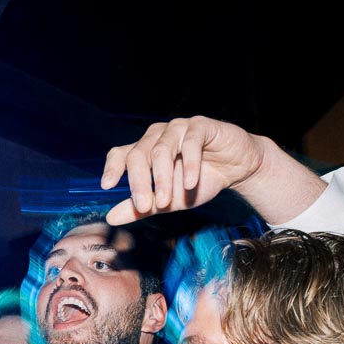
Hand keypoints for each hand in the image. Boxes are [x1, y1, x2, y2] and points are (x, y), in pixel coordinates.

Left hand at [101, 116, 267, 222]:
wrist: (236, 169)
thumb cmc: (199, 182)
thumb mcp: (168, 201)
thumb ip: (142, 207)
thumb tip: (110, 217)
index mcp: (146, 150)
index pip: (121, 154)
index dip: (112, 167)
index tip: (107, 186)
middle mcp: (157, 136)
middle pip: (138, 154)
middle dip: (139, 183)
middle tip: (143, 206)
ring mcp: (178, 128)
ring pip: (161, 149)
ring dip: (162, 178)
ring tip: (167, 201)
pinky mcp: (200, 126)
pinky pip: (190, 142)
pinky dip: (188, 164)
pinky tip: (190, 183)